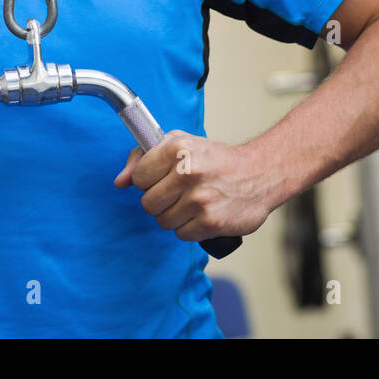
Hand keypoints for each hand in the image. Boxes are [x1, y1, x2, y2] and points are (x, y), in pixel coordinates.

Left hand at [113, 131, 270, 242]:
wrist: (259, 174)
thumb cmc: (216, 160)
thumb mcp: (180, 144)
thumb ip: (143, 158)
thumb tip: (119, 182)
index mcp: (178, 148)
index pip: (139, 177)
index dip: (149, 180)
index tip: (163, 178)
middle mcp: (188, 172)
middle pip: (147, 203)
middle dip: (160, 201)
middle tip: (179, 192)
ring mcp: (200, 199)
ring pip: (163, 221)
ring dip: (175, 216)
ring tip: (193, 202)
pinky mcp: (210, 222)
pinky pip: (181, 234)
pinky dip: (190, 228)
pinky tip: (204, 213)